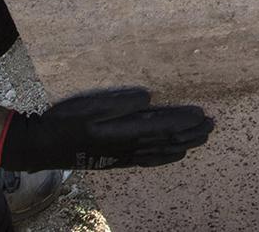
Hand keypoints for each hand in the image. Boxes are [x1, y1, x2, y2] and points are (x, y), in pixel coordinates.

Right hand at [0, 87, 213, 171]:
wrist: (44, 145)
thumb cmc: (65, 120)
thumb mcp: (89, 105)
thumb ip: (120, 102)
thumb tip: (148, 97)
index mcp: (124, 131)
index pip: (162, 125)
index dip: (184, 120)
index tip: (204, 113)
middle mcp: (128, 147)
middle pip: (167, 140)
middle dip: (192, 132)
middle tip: (213, 124)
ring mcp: (124, 156)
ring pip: (162, 151)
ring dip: (185, 143)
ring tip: (203, 137)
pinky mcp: (118, 160)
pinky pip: (149, 160)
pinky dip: (167, 157)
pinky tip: (177, 154)